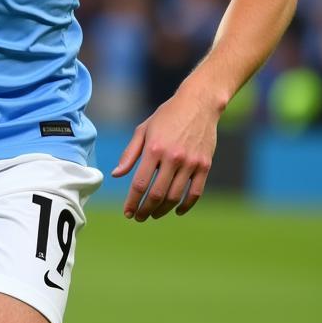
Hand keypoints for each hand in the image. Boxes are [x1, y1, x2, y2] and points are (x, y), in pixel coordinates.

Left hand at [111, 90, 219, 220]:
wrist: (198, 104)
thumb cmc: (166, 116)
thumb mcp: (143, 130)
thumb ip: (129, 154)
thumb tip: (116, 175)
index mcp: (154, 149)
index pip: (140, 183)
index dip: (132, 201)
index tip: (127, 212)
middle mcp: (172, 158)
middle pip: (156, 194)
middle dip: (145, 210)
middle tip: (138, 217)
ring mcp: (190, 163)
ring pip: (175, 197)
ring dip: (162, 210)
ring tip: (153, 214)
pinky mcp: (205, 166)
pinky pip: (195, 193)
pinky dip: (185, 206)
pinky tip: (175, 210)